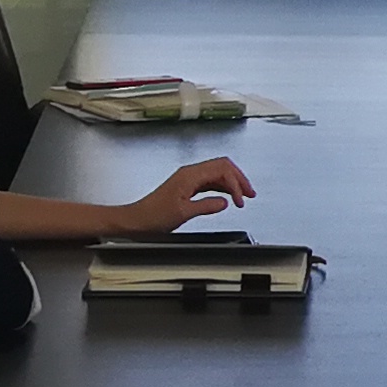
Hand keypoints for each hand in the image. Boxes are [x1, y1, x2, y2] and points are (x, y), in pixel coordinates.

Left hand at [107, 157, 256, 235]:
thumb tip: (224, 202)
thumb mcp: (182, 213)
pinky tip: (227, 196)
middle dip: (239, 178)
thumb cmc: (153, 216)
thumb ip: (206, 206)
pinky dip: (223, 187)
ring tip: (243, 196)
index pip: (221, 170)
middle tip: (250, 193)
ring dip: (232, 182)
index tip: (241, 201)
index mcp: (189, 175)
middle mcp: (190, 173)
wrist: (136, 219)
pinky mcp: (187, 186)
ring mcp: (188, 178)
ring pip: (217, 173)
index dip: (235, 184)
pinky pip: (210, 181)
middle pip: (222, 166)